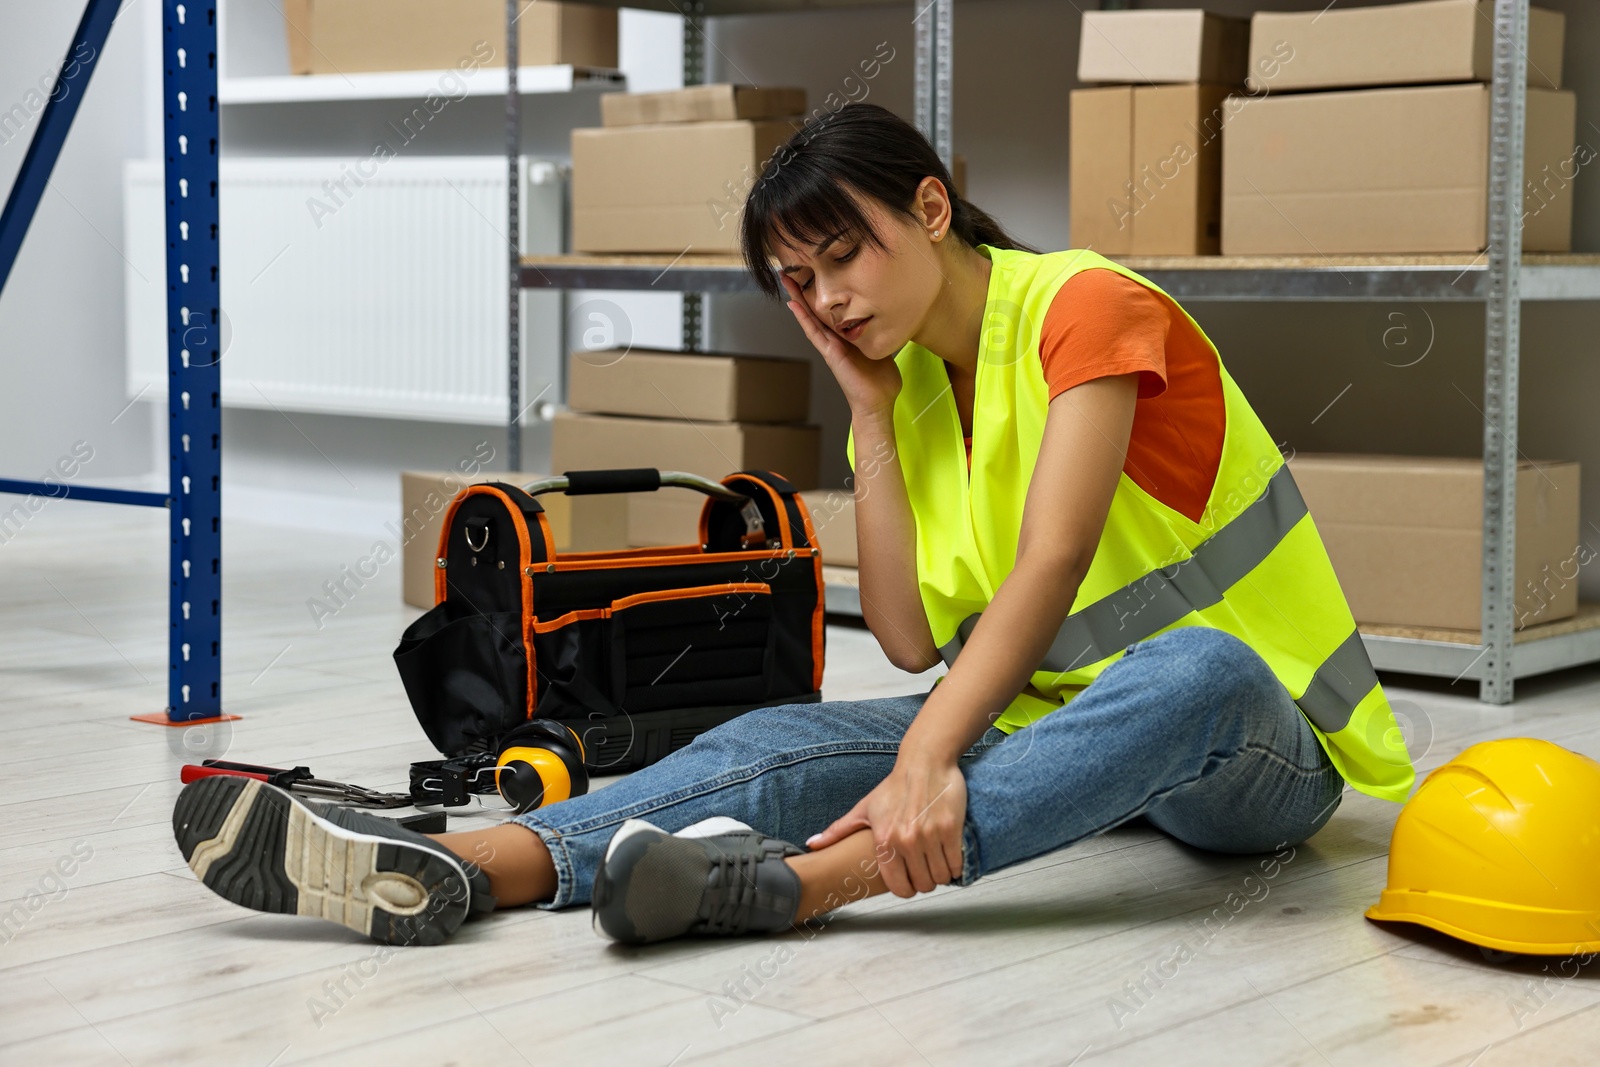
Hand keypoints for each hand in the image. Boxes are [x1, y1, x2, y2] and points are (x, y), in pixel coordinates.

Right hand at [779, 272, 901, 420]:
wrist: (877, 403)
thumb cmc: (881, 383)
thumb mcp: (883, 350)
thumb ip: (882, 336)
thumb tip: (893, 322)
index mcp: (847, 338)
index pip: (832, 312)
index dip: (823, 295)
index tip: (816, 276)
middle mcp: (835, 340)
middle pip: (816, 311)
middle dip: (804, 291)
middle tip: (791, 271)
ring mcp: (830, 346)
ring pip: (811, 318)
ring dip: (798, 299)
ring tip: (786, 280)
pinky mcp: (830, 353)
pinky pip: (814, 332)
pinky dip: (803, 317)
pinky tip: (793, 304)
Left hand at [806, 757, 967, 896]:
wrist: (924, 762)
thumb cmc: (894, 786)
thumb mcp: (864, 808)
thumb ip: (839, 830)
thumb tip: (812, 844)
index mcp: (884, 841)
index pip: (898, 888)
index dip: (906, 888)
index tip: (910, 880)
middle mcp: (906, 841)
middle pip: (923, 885)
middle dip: (926, 882)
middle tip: (926, 869)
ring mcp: (929, 836)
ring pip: (941, 877)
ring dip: (942, 874)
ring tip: (938, 862)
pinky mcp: (950, 829)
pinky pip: (956, 863)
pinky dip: (956, 865)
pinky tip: (950, 855)